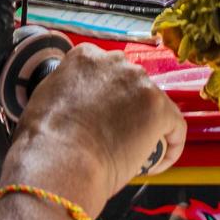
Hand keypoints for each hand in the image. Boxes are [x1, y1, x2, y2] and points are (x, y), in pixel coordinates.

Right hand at [0, 44, 185, 215]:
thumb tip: (71, 102)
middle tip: (117, 136)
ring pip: (154, 104)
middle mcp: (114, 61)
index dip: (107, 97)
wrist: (59, 161)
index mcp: (85, 56)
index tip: (103, 116)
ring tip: (136, 154)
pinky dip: (171, 145)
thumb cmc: (45, 141)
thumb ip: (64, 91)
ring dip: (149, 127)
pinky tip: (157, 163)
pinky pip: (175, 127)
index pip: (105, 72)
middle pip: (131, 84)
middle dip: (129, 108)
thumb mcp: (45, 99)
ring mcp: (139, 82)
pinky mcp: (158, 108)